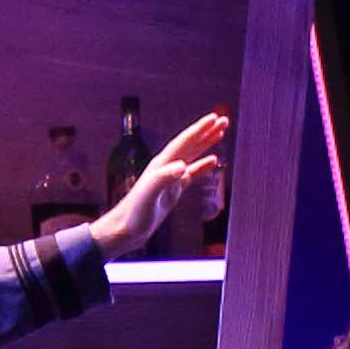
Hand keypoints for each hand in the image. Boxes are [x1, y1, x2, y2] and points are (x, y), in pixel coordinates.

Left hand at [91, 111, 229, 259]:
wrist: (126, 229)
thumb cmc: (135, 214)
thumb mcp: (149, 195)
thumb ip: (164, 178)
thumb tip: (183, 165)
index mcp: (162, 165)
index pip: (184, 142)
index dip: (200, 130)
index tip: (214, 118)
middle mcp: (166, 167)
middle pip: (190, 144)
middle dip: (206, 131)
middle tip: (223, 120)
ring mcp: (170, 178)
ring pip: (192, 154)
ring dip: (206, 143)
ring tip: (220, 133)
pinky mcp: (173, 190)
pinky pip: (192, 172)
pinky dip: (203, 165)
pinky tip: (213, 161)